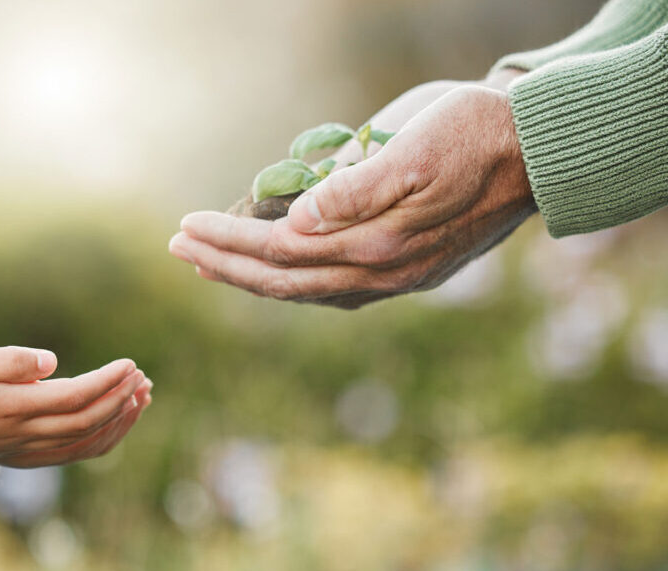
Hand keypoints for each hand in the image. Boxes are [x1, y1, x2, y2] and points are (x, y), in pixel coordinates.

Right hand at [0, 346, 152, 463]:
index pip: (75, 397)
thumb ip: (8, 362)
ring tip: (140, 399)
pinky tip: (109, 423)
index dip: (108, 382)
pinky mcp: (15, 455)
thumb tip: (52, 362)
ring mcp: (19, 450)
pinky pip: (67, 455)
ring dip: (115, 423)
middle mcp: (20, 435)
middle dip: (120, 400)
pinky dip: (96, 440)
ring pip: (81, 444)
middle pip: (86, 422)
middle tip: (143, 377)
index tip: (130, 363)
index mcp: (10, 408)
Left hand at [170, 84, 534, 307]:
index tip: (186, 227)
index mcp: (376, 243)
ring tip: (213, 262)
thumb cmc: (473, 135)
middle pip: (284, 280)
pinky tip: (277, 271)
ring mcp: (395, 276)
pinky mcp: (407, 268)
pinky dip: (294, 280)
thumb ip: (355, 191)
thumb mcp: (415, 150)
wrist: (537, 152)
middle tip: (179, 248)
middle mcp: (381, 271)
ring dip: (254, 277)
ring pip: (307, 290)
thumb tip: (295, 222)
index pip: (280, 251)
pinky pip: (335, 288)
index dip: (228, 241)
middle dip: (226, 265)